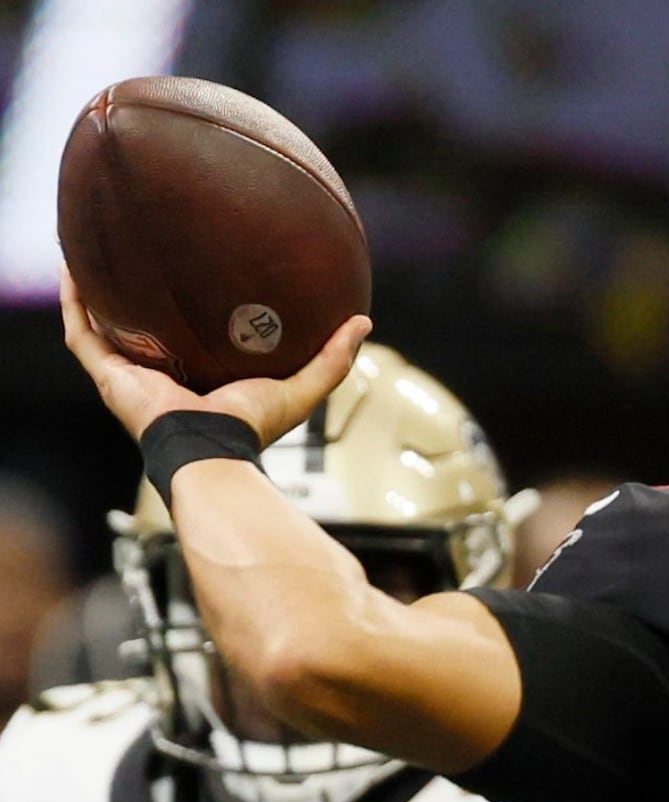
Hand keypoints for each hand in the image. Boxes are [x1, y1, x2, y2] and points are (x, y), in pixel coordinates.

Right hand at [60, 266, 371, 445]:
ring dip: (95, 292)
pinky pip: (82, 333)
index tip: (197, 272)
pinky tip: (73, 269)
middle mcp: (160, 376)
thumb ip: (333, 357)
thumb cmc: (252, 428)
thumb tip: (363, 320)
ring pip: (103, 326)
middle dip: (137, 297)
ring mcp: (129, 377)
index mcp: (199, 378)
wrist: (213, 450)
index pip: (189, 339)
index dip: (189, 309)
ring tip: (93, 252)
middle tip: (141, 252)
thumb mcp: (301, 386)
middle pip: (141, 330)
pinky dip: (74, 302)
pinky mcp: (109, 377)